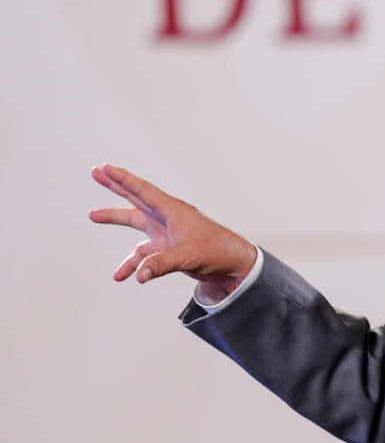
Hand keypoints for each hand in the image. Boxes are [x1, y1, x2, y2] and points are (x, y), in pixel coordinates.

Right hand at [89, 164, 257, 300]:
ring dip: (115, 219)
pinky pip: (143, 255)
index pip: (144, 191)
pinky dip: (132, 263)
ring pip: (135, 222)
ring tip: (93, 215)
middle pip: (136, 198)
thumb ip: (162, 264)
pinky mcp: (167, 248)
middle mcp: (168, 218)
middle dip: (115, 186)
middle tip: (96, 171)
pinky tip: (122, 275)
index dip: (123, 179)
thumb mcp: (188, 256)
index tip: (106, 167)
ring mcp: (167, 232)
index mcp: (174, 211)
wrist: (234, 264)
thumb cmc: (218, 252)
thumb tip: (139, 275)